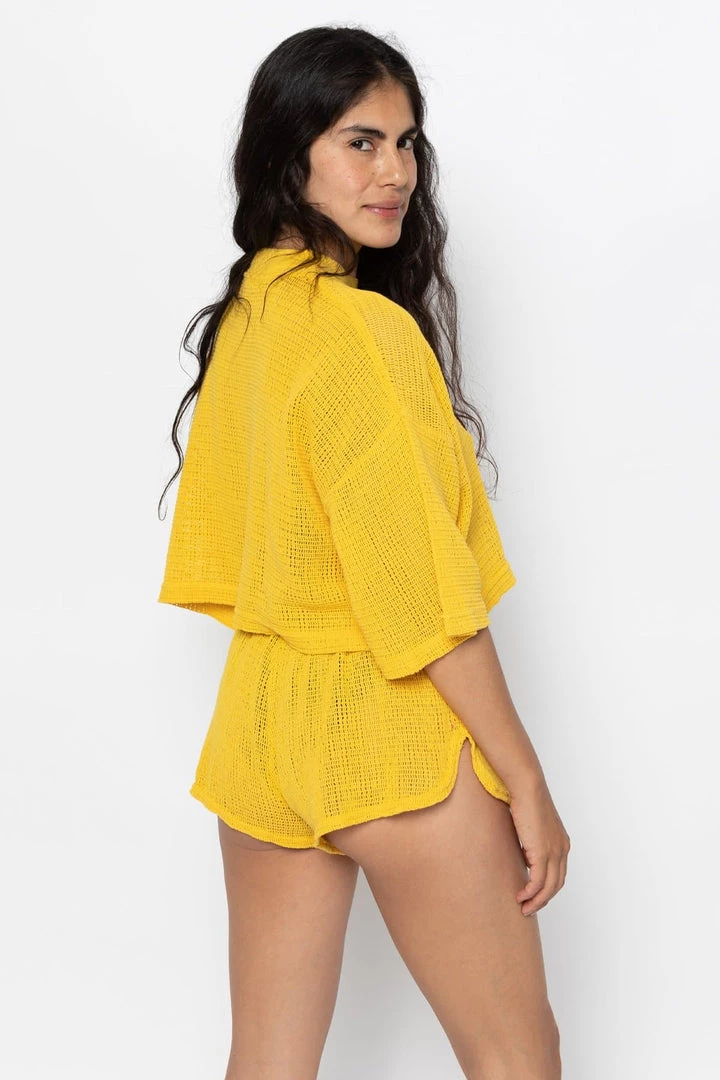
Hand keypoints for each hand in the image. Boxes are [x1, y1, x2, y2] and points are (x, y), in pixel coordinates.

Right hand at [508, 780, 569, 915]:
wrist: (528, 787)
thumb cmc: (526, 800)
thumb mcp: (532, 826)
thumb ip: (532, 842)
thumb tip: (524, 857)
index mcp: (562, 843)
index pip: (558, 874)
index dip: (547, 888)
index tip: (535, 896)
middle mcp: (562, 849)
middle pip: (556, 885)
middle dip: (543, 899)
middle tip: (529, 908)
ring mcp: (554, 852)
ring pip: (549, 887)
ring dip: (537, 901)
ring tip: (524, 908)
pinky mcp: (542, 852)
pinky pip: (538, 882)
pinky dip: (530, 893)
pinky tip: (521, 896)